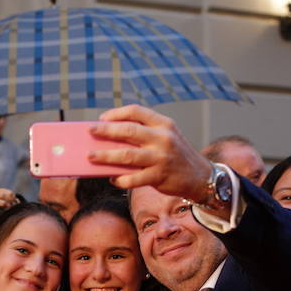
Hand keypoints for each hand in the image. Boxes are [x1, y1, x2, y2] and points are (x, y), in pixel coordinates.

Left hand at [89, 105, 211, 202]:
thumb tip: (111, 140)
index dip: (116, 114)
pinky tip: (113, 179)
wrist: (200, 176)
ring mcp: (161, 157)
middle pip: (128, 131)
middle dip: (106, 131)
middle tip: (90, 132)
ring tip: (91, 156)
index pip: (136, 111)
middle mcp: (163, 138)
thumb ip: (145, 134)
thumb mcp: (166, 137)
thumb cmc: (176, 155)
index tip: (101, 119)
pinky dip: (120, 179)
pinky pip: (134, 178)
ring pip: (127, 155)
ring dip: (106, 156)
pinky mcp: (159, 176)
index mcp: (163, 124)